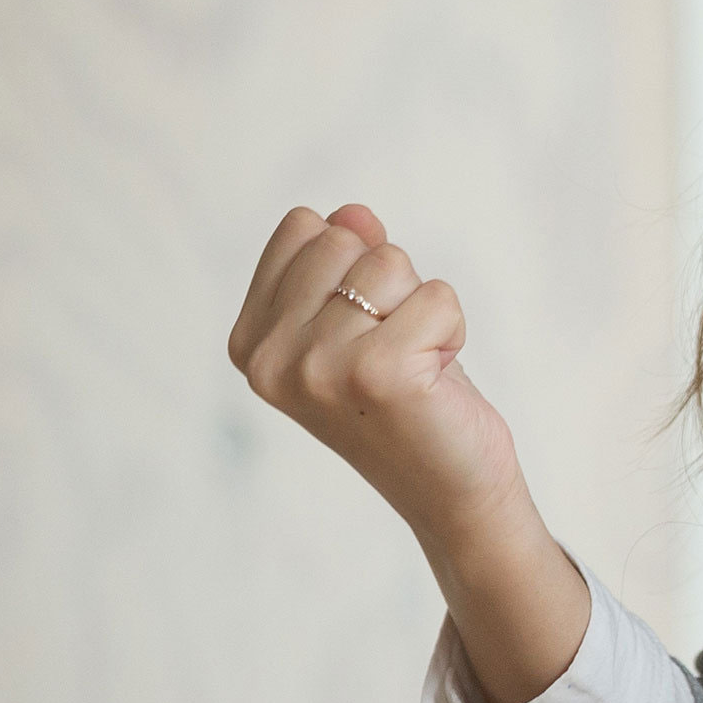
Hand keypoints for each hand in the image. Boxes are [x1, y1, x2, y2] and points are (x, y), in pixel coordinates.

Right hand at [228, 203, 523, 545]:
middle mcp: (269, 358)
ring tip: (415, 364)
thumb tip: (353, 213)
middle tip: (396, 349)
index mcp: (249, 340)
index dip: (352, 263)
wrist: (448, 490)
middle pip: (344, 238)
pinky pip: (437, 295)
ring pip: (390, 262)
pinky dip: (453, 328)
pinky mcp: (376, 374)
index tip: (361, 327)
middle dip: (389, 283)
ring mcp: (316, 367)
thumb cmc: (408, 398)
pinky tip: (436, 378)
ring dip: (422, 307)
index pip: (303, 227)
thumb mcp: (363, 319)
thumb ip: (346, 260)